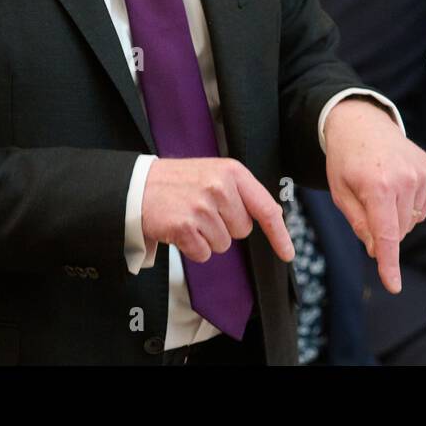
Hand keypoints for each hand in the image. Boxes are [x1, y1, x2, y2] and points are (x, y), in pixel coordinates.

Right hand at [140, 157, 294, 263]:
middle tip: (203, 211)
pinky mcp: (184, 226)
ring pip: (223, 244)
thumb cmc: (179, 182)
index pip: (265, 207)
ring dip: (207, 237)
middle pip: (243, 230)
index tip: (287, 253)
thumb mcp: (214, 173)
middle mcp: (220, 187)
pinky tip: (180, 229)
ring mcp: (202, 207)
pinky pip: (203, 253)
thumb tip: (272, 216)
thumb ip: (242, 192)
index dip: (279, 234)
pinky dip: (192, 247)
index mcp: (232, 172)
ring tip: (189, 217)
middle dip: (226, 227)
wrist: (137, 186)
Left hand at [324, 98, 425, 294]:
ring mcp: (421, 174)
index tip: (393, 286)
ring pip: (412, 221)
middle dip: (383, 229)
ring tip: (381, 188)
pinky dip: (409, 204)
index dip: (388, 263)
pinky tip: (396, 184)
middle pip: (399, 230)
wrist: (362, 123)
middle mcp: (404, 180)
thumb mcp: (340, 192)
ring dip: (396, 216)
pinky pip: (422, 207)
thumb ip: (358, 223)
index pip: (386, 235)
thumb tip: (375, 251)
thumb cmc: (346, 160)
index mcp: (377, 186)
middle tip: (367, 202)